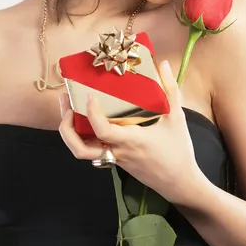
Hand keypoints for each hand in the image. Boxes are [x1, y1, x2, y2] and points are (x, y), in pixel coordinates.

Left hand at [59, 60, 204, 204]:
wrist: (179, 182)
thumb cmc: (179, 150)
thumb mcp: (177, 118)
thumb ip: (170, 89)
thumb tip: (163, 64)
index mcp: (131, 141)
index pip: (102, 130)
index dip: (91, 113)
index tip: (88, 95)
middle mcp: (117, 151)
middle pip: (79, 147)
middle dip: (66, 125)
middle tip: (66, 101)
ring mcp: (114, 159)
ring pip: (82, 151)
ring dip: (70, 133)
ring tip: (69, 111)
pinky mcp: (115, 162)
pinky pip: (93, 150)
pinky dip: (84, 136)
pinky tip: (88, 121)